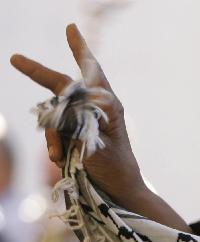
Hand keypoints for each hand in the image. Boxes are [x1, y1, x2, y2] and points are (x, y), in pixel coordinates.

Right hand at [10, 24, 189, 230]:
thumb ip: (83, 118)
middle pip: (61, 87)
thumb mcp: (100, 139)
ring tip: (61, 155)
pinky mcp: (73, 137)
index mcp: (106, 104)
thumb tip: (69, 102)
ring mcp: (81, 123)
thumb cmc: (115, 167)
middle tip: (15, 59)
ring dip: (52, 137)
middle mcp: (94, 109)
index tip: (70, 27)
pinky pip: (53, 135)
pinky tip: (61, 159)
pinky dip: (53, 147)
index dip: (78, 49)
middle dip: (39, 74)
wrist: (118, 192)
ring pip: (52, 117)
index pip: (90, 71)